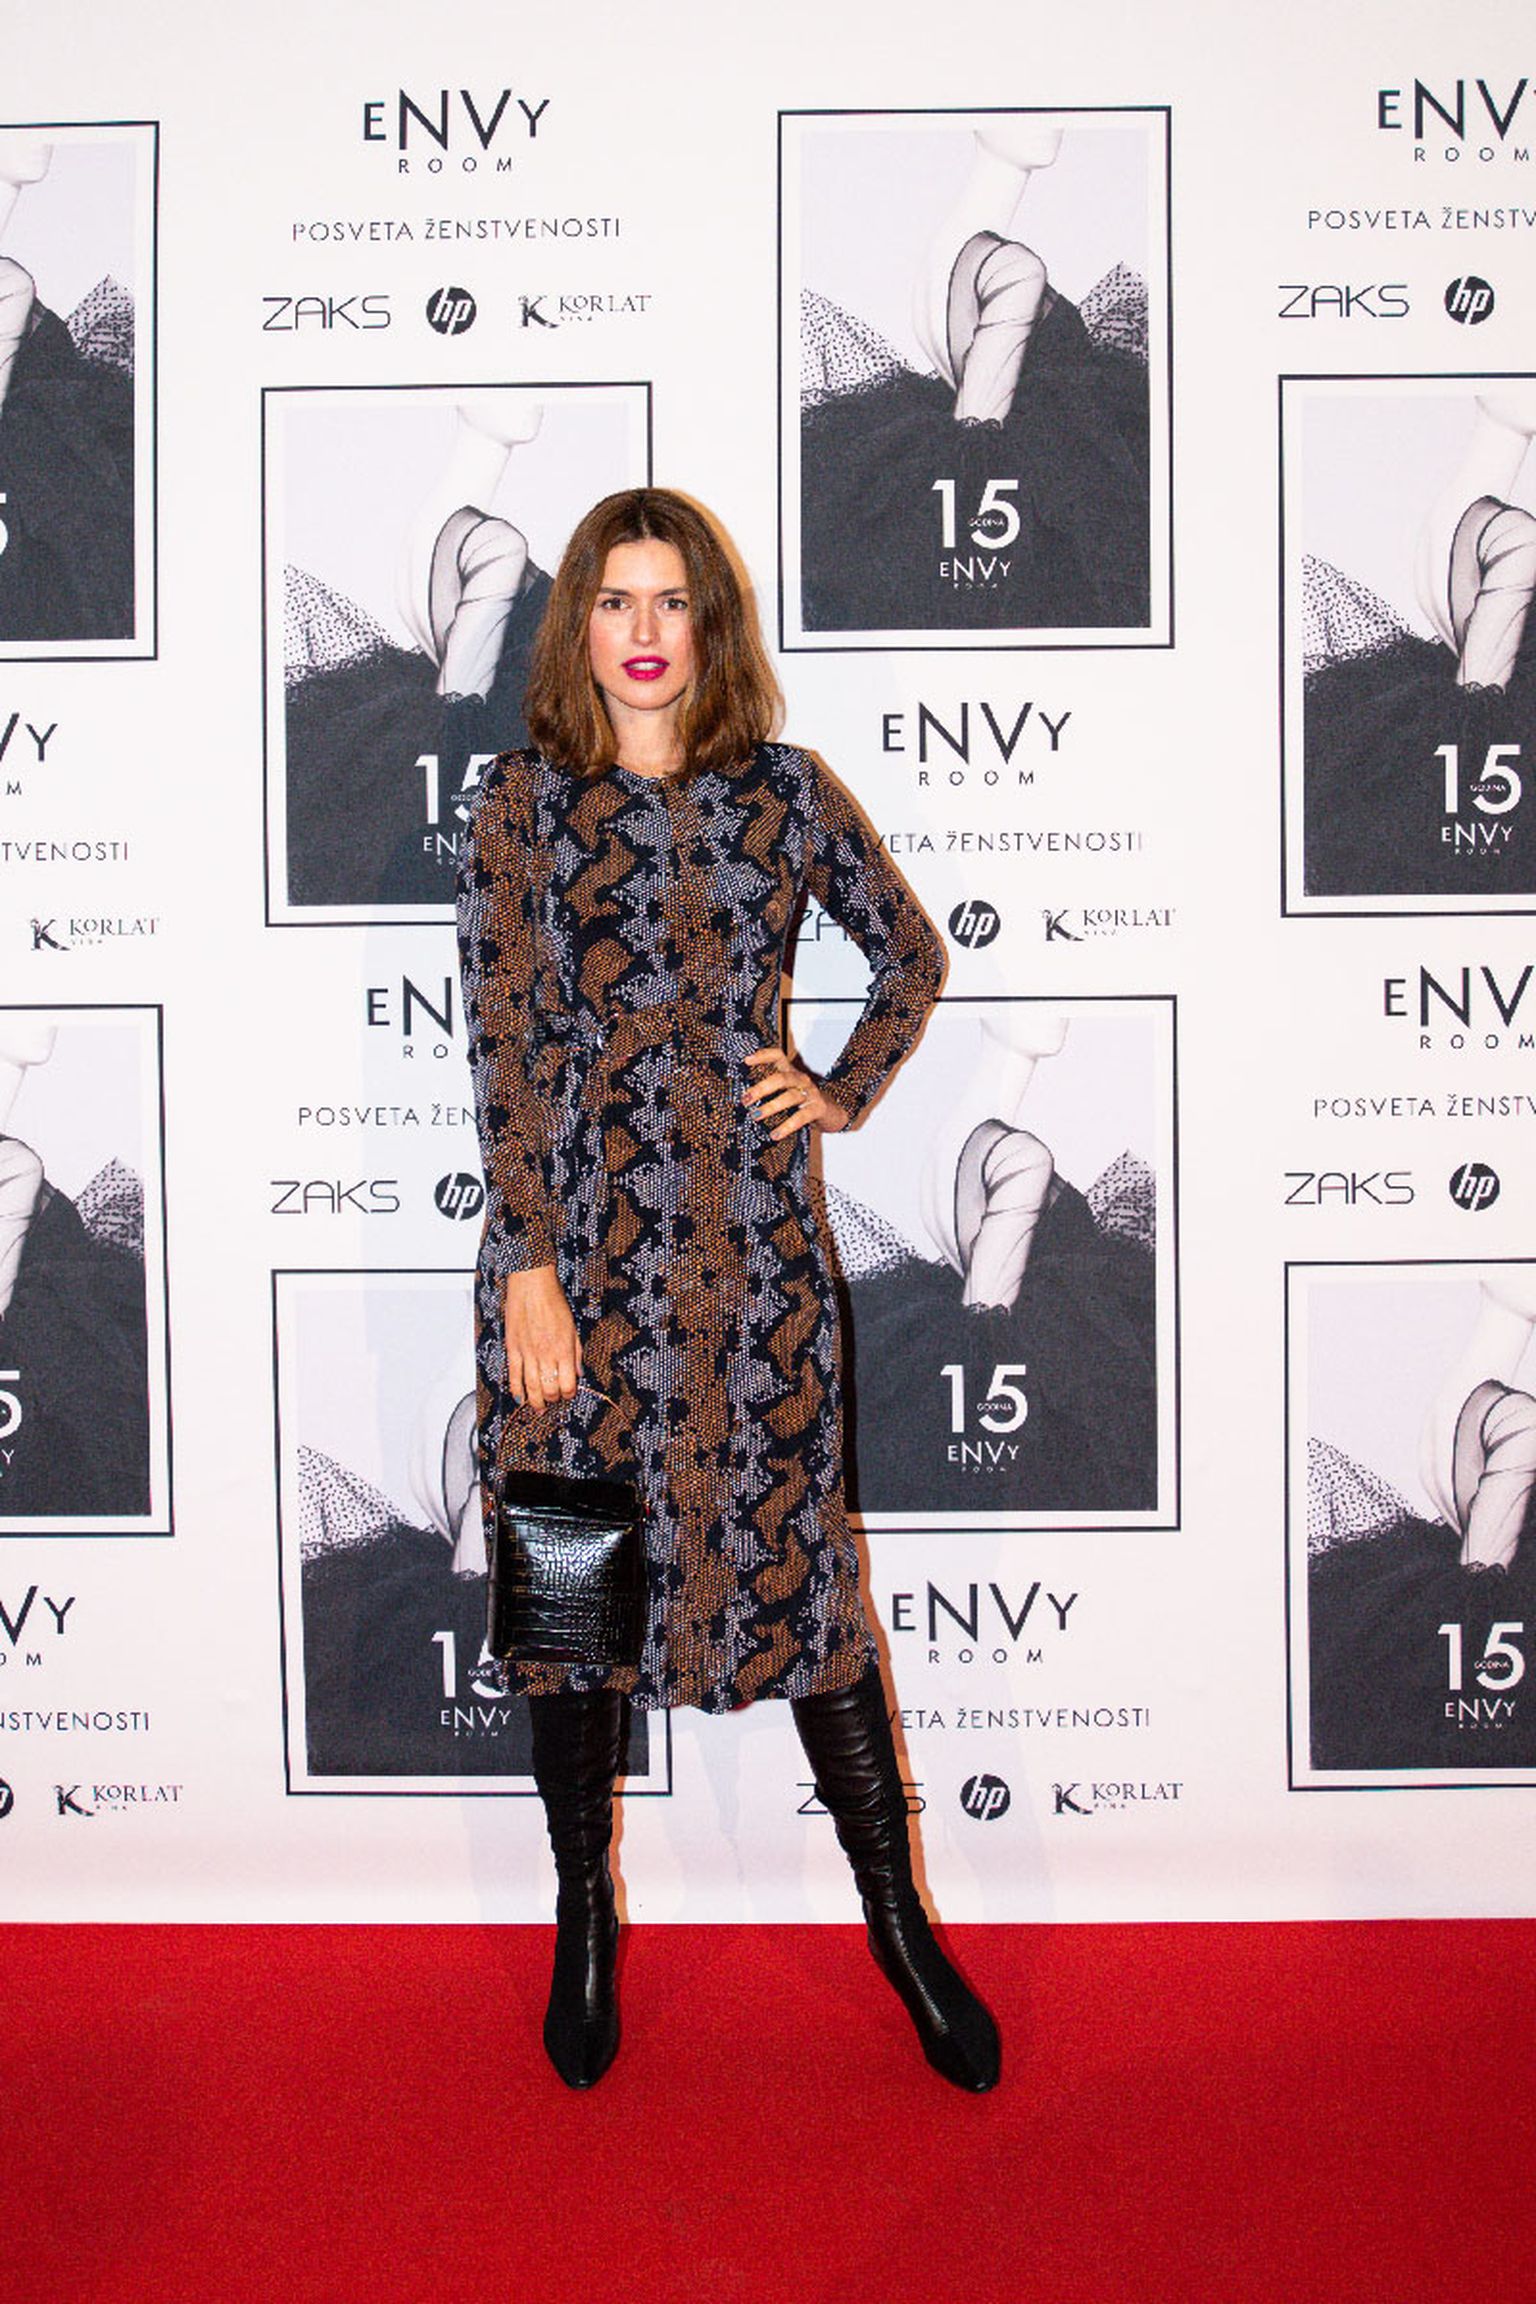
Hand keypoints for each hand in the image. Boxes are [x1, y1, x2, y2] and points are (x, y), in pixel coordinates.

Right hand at [503, 1264, 581, 1414]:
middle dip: (552, 1400)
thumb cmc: (553, 1301)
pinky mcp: (513, 1349)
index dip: (568, 1394)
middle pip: (549, 1389)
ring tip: (537, 1408)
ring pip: (531, 1387)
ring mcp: (527, 1353)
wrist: (532, 1285)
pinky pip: (513, 1375)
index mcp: (563, 1349)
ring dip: (535, 1401)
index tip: (568, 1394)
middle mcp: (545, 1354)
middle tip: (552, 1402)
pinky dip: (516, 1390)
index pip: (567, 1384)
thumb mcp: (573, 1327)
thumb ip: (575, 1352)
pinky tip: (520, 1398)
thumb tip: (578, 1372)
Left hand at [742, 1047, 849, 1140]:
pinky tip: (775, 1134)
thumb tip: (744, 1099)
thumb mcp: (787, 1091)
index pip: (778, 1056)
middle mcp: (801, 1079)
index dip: (763, 1056)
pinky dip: (786, 1127)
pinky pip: (800, 1118)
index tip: (746, 1061)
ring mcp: (811, 1093)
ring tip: (755, 1116)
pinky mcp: (818, 1109)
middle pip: (781, 1078)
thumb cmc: (803, 1102)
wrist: (833, 1112)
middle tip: (746, 1100)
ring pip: (790, 1097)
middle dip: (761, 1088)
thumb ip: (770, 1090)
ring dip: (770, 1107)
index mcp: (791, 1072)